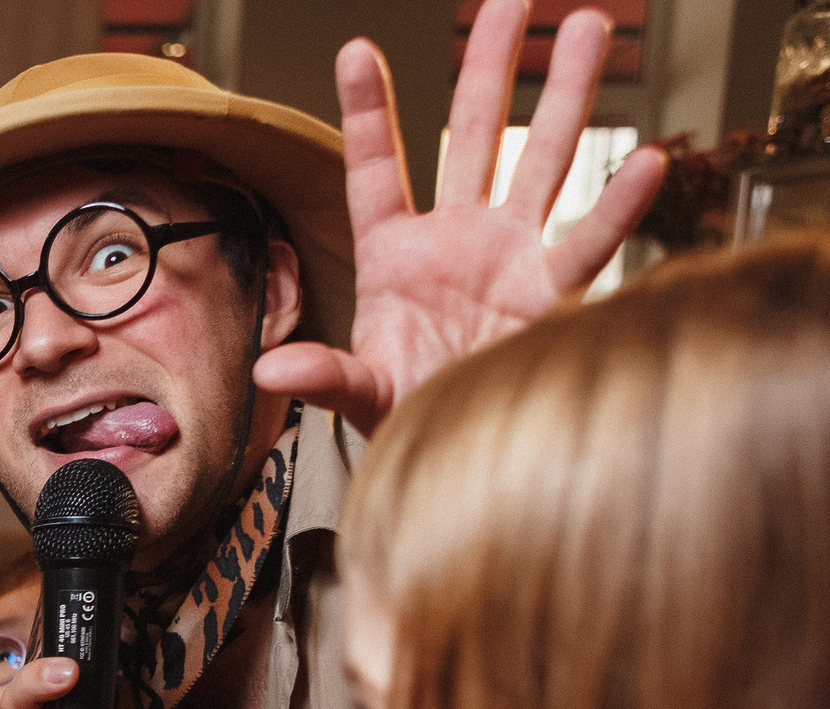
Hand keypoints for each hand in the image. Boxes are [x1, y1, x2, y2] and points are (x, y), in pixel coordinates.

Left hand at [251, 0, 665, 435]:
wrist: (459, 456)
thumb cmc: (404, 415)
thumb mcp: (358, 392)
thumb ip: (322, 375)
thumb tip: (269, 372)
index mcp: (392, 254)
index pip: (374, 168)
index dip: (368, 111)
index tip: (356, 49)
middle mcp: (456, 239)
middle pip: (474, 134)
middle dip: (492, 67)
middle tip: (512, 0)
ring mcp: (509, 257)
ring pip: (542, 160)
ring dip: (566, 96)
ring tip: (589, 27)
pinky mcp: (552, 293)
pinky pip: (589, 243)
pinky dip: (618, 207)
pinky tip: (646, 160)